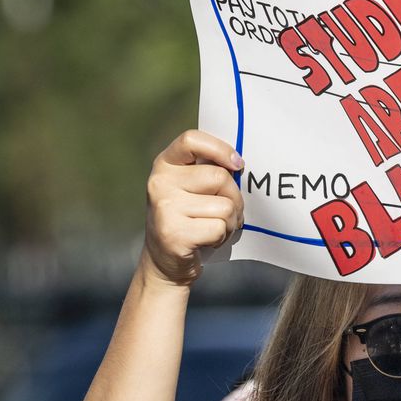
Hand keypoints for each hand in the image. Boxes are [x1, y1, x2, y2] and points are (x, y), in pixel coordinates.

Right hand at [143, 130, 244, 286]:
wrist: (165, 260)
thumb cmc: (189, 219)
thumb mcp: (192, 188)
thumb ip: (209, 171)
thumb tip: (240, 165)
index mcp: (165, 165)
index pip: (192, 139)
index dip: (220, 149)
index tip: (237, 165)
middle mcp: (160, 182)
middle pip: (220, 177)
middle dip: (235, 198)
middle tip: (228, 212)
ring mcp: (165, 208)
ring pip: (225, 206)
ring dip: (229, 221)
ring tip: (214, 227)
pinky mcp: (174, 233)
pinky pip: (219, 227)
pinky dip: (221, 236)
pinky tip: (207, 240)